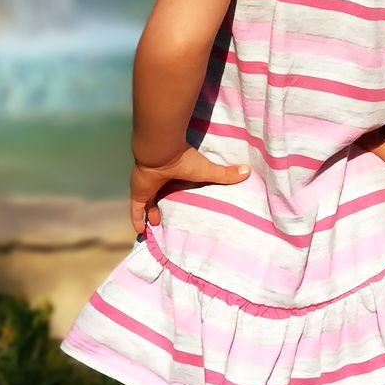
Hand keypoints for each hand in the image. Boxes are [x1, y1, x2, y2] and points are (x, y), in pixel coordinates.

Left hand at [130, 144, 250, 235]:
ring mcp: (147, 187)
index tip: (175, 201)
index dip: (173, 193)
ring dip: (149, 213)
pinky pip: (136, 210)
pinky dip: (137, 220)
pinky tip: (140, 232)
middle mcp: (159, 180)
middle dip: (159, 205)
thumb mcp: (206, 171)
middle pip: (158, 195)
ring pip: (146, 202)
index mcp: (173, 173)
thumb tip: (248, 171)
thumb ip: (225, 174)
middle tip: (161, 218)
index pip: (172, 185)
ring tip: (154, 226)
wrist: (160, 152)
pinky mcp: (139, 193)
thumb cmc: (183, 159)